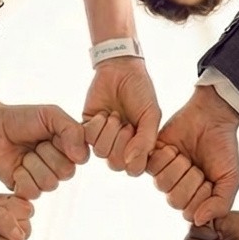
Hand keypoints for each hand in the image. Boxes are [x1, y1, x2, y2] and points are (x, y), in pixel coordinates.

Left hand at [0, 101, 88, 198]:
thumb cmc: (23, 119)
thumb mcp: (51, 115)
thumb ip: (72, 130)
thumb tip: (80, 157)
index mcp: (69, 149)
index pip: (80, 158)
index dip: (63, 146)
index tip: (49, 134)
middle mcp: (59, 167)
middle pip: (66, 173)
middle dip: (46, 155)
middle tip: (34, 144)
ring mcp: (42, 180)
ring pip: (50, 184)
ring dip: (33, 165)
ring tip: (24, 154)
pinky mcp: (25, 190)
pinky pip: (33, 193)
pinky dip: (22, 178)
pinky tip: (16, 167)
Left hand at [82, 58, 160, 174]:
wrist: (121, 70)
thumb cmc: (140, 92)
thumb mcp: (151, 115)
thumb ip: (146, 140)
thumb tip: (132, 164)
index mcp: (138, 148)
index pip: (134, 169)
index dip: (135, 154)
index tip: (137, 131)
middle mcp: (120, 147)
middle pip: (116, 164)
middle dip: (121, 140)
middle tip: (126, 122)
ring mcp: (103, 139)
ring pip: (101, 152)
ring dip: (109, 130)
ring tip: (115, 115)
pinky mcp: (87, 129)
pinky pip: (88, 138)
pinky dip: (97, 124)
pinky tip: (103, 112)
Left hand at [154, 86, 238, 224]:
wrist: (212, 118)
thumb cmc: (223, 149)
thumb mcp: (231, 178)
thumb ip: (221, 203)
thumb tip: (199, 221)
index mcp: (196, 199)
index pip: (190, 213)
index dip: (201, 196)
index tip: (210, 179)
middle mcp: (178, 190)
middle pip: (174, 201)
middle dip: (190, 180)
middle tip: (198, 166)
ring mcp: (164, 174)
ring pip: (162, 184)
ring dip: (178, 167)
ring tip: (186, 156)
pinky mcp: (152, 158)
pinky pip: (152, 167)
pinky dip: (166, 156)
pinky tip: (174, 149)